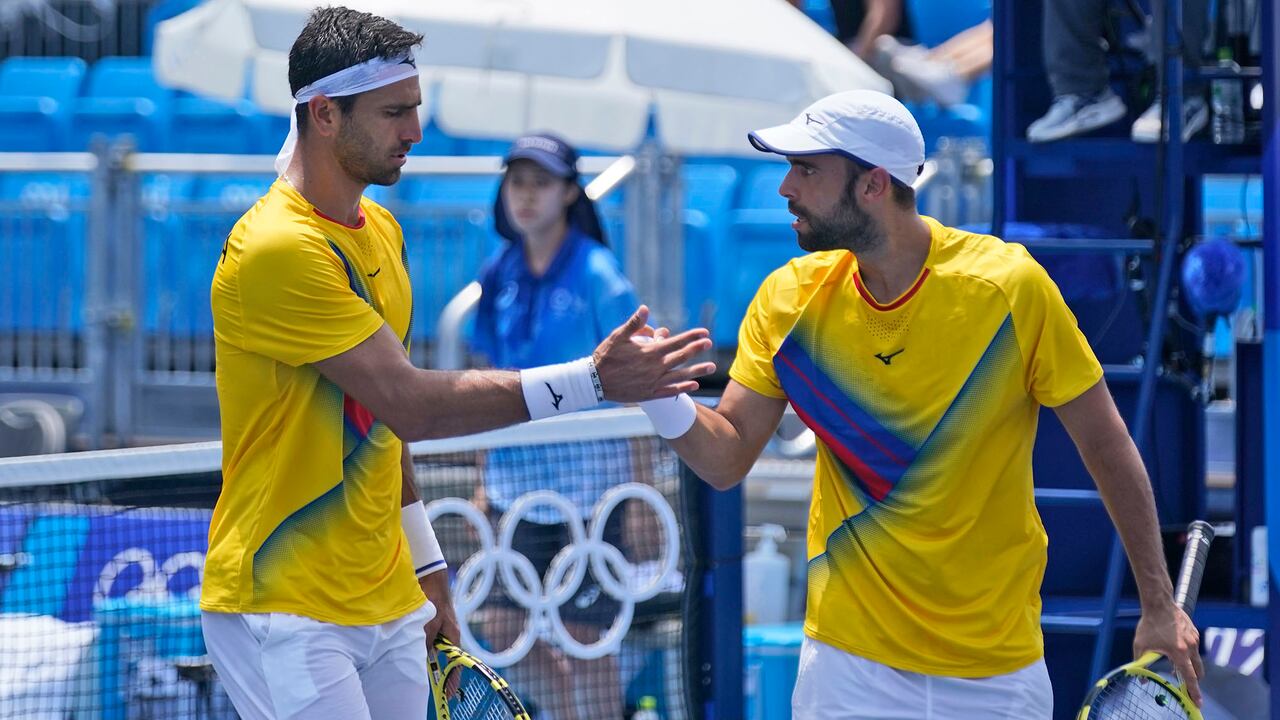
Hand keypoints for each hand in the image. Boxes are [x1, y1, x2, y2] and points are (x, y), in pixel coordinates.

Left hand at [420, 570, 461, 697]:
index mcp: (453, 635)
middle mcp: (447, 634)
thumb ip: (426, 640)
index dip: (453, 678)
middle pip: (444, 658)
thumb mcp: (431, 622)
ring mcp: (439, 629)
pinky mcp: (430, 624)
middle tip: (437, 688)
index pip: (455, 662)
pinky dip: (420, 647)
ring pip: (433, 650)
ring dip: (426, 658)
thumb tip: (421, 657)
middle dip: (441, 672)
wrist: (431, 578)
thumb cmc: (435, 599)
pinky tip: (411, 652)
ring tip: (422, 673)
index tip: (450, 693)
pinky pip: (425, 641)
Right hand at [593, 306, 714, 401]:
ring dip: (697, 370)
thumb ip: (635, 324)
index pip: (676, 341)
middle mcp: (655, 367)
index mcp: (649, 351)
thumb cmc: (606, 356)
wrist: (594, 381)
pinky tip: (695, 386)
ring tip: (712, 367)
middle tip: (709, 343)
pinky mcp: (649, 394)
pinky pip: (670, 392)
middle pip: (681, 357)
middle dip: (697, 349)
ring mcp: (653, 382)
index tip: (704, 332)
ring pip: (680, 376)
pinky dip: (683, 389)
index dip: (691, 336)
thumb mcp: (618, 336)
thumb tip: (646, 308)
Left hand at [1133, 600, 1203, 705]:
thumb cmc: (1149, 625)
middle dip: (1194, 680)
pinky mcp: (1194, 632)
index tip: (1197, 702)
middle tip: (1187, 687)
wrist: (1159, 603)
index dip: (1194, 691)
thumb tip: (1141, 679)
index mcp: (1179, 653)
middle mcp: (1191, 647)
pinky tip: (1174, 648)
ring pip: (1196, 659)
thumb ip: (1141, 664)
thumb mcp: (1140, 646)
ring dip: (1188, 665)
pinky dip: (1187, 653)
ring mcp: (1194, 639)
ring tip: (1174, 666)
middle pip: (1198, 671)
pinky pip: (1193, 647)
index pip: (1190, 677)